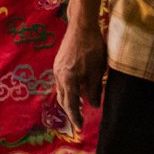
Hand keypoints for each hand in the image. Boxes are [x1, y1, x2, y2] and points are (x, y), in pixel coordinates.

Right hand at [53, 11, 108, 125]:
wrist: (81, 25)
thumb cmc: (92, 47)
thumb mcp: (96, 71)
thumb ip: (94, 90)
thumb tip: (93, 106)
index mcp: (68, 80)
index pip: (71, 105)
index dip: (75, 117)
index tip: (79, 127)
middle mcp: (59, 76)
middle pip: (63, 100)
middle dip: (70, 111)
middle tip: (79, 120)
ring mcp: (56, 69)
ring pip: (61, 91)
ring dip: (69, 100)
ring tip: (79, 107)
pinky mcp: (58, 63)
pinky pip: (61, 82)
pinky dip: (68, 90)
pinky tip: (76, 89)